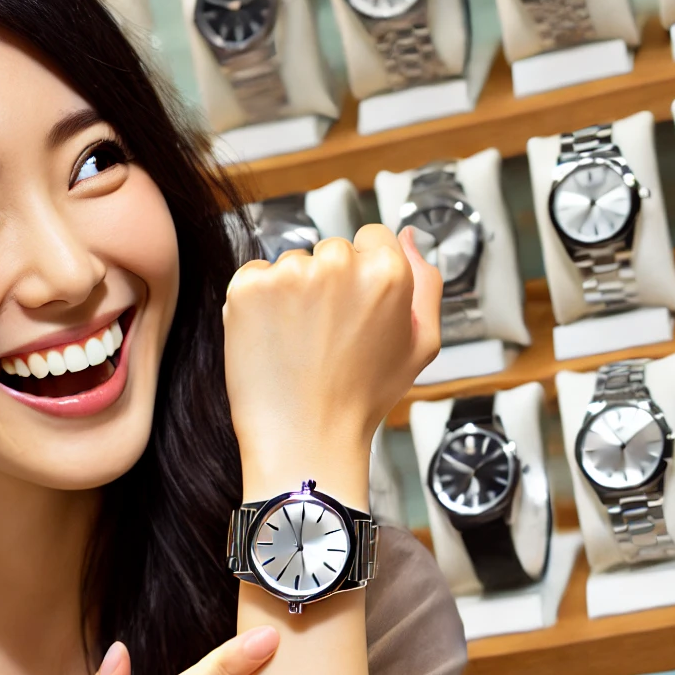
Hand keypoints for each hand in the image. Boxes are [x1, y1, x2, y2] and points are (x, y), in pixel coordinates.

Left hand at [222, 224, 441, 503]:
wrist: (306, 438)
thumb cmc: (361, 399)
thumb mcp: (421, 345)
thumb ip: (426, 282)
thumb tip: (407, 236)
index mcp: (386, 271)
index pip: (372, 238)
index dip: (364, 275)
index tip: (354, 308)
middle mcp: (338, 264)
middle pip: (331, 250)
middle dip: (328, 284)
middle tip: (327, 335)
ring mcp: (289, 273)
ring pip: (292, 264)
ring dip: (292, 293)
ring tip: (300, 343)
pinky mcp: (248, 287)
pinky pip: (255, 277)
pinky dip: (259, 303)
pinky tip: (273, 338)